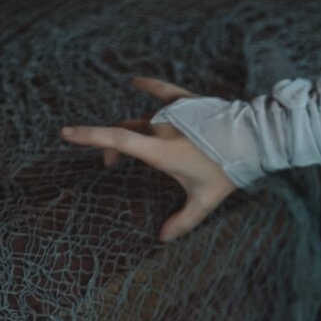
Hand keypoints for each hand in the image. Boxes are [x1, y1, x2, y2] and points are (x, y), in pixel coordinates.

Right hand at [59, 76, 234, 242]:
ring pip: (144, 120)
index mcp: (161, 150)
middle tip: (110, 164)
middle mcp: (162, 129)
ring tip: (131, 147)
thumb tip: (163, 239)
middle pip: (127, 134)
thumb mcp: (206, 200)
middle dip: (113, 148)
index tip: (65, 134)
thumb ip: (184, 220)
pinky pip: (163, 91)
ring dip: (134, 131)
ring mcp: (175, 113)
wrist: (255, 139)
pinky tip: (135, 81)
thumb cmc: (228, 169)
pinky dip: (149, 86)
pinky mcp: (188, 101)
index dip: (90, 136)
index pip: (118, 140)